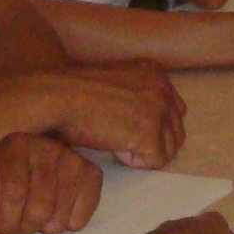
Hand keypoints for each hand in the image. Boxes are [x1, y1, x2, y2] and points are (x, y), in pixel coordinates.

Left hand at [0, 132, 101, 233]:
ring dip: (44, 229)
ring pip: (59, 218)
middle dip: (24, 229)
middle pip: (40, 209)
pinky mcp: (92, 173)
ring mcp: (73, 159)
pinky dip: (67, 224)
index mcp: (16, 145)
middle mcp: (48, 147)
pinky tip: (56, 211)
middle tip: (17, 226)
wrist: (27, 162)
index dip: (6, 222)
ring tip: (34, 216)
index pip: (15, 193)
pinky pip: (81, 217)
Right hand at [41, 60, 186, 169]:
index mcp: (154, 72)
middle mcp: (162, 87)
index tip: (126, 127)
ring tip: (117, 143)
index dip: (152, 126)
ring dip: (144, 152)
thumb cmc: (74, 93)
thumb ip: (136, 94)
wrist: (57, 98)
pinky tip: (115, 149)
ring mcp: (158, 110)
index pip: (174, 109)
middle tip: (122, 140)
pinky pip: (156, 161)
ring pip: (169, 148)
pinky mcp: (150, 133)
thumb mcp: (115, 82)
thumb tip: (146, 120)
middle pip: (176, 129)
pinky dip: (135, 161)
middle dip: (153, 141)